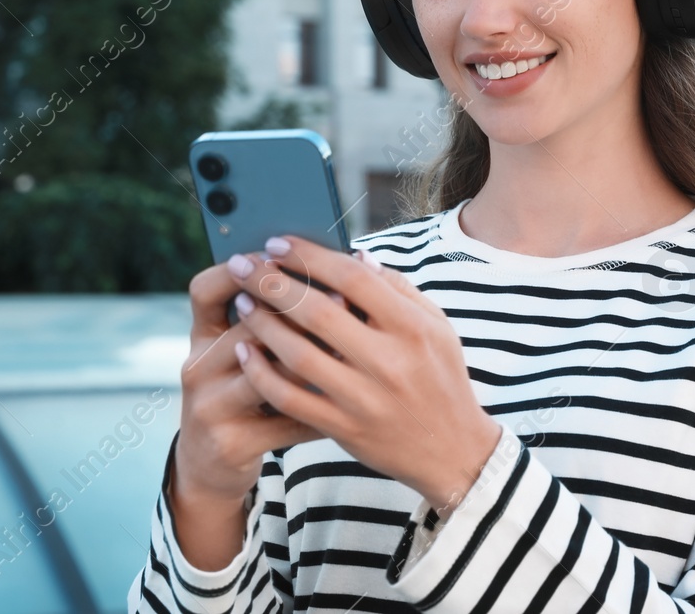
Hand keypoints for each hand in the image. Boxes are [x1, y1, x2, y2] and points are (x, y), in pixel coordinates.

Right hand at [173, 255, 327, 504]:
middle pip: (248, 328)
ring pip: (270, 375)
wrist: (209, 465)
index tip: (280, 256)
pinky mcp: (231, 443)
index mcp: (201, 337)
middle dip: (298, 311)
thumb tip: (324, 272)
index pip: (205, 290)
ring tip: (353, 348)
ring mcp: (210, 407)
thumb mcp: (236, 352)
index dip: (239, 270)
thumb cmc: (239, 393)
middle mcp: (198, 367)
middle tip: (343, 297)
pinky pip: (288, 420)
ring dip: (315, 360)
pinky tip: (352, 398)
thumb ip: (267, 317)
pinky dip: (322, 408)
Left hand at [229, 236, 502, 512]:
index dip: (310, 257)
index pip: (353, 278)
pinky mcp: (345, 429)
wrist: (453, 451)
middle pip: (318, 312)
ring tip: (242, 300)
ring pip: (298, 355)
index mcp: (412, 328)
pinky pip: (291, 400)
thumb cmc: (442, 379)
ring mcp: (364, 399)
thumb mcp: (437, 327)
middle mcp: (389, 361)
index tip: (278, 244)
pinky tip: (245, 351)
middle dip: (272, 283)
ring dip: (262, 324)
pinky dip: (263, 373)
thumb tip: (356, 256)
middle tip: (243, 264)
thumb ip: (398, 289)